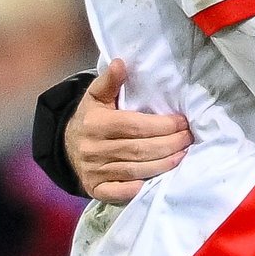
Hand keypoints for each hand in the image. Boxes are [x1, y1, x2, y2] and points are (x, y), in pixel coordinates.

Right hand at [67, 59, 191, 203]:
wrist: (67, 147)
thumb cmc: (90, 118)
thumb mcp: (96, 96)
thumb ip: (110, 81)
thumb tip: (120, 63)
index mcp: (96, 124)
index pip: (135, 126)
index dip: (162, 125)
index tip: (182, 122)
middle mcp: (93, 149)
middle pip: (139, 149)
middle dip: (169, 144)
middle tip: (188, 138)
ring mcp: (93, 171)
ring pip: (134, 170)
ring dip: (163, 164)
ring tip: (182, 154)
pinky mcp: (95, 189)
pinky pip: (118, 193)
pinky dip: (137, 188)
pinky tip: (156, 180)